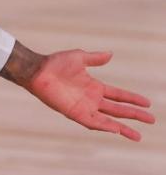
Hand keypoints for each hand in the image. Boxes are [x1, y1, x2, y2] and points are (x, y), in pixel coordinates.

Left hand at [26, 50, 154, 140]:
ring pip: (108, 120)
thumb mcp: (79, 57)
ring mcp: (83, 107)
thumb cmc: (54, 63)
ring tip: (138, 135)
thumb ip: (95, 58)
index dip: (132, 99)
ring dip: (122, 127)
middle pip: (118, 109)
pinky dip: (104, 126)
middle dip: (134, 115)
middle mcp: (91, 99)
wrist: (37, 70)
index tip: (147, 103)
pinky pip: (91, 122)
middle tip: (151, 120)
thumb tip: (111, 54)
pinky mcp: (74, 113)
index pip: (118, 95)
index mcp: (94, 86)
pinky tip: (116, 129)